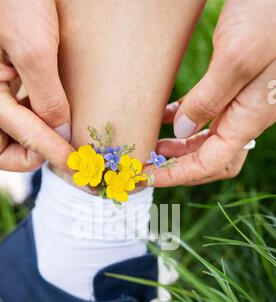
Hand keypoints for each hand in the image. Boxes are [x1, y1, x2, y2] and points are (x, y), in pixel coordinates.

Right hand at [0, 0, 72, 171]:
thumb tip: (61, 133)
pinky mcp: (0, 78)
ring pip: (16, 133)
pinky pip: (19, 111)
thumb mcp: (33, 46)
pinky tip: (57, 108)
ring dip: (40, 136)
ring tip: (68, 127)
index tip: (85, 171)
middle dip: (38, 153)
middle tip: (69, 146)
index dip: (60, 158)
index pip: (29, 142)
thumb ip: (47, 97)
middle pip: (10, 149)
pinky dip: (38, 116)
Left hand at [151, 0, 275, 186]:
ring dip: (178, 146)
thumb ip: (208, 99)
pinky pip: (209, 113)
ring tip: (151, 144)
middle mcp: (246, 116)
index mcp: (248, 118)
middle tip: (146, 163)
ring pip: (207, 138)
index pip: (208, 164)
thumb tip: (182, 132)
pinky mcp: (236, 85)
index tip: (145, 178)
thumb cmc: (270, 16)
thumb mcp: (236, 58)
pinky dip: (184, 119)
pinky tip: (165, 115)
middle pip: (209, 158)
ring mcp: (242, 102)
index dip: (175, 175)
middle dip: (177, 166)